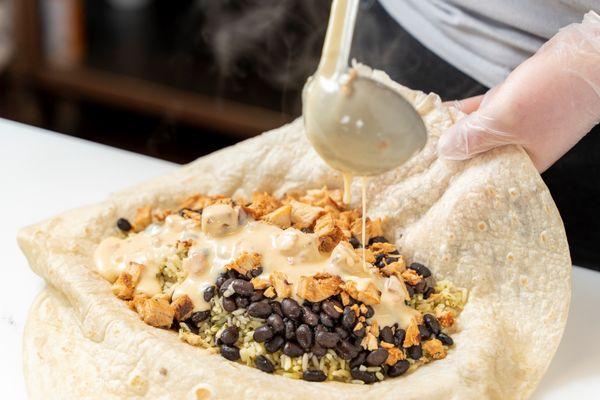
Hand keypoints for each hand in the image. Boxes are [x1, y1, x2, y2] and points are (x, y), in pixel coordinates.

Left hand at [437, 11, 599, 171]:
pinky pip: (480, 112)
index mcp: (522, 163)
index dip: (456, 176)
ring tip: (423, 134)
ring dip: (453, 130)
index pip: (482, 177)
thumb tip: (445, 151)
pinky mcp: (512, 105)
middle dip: (449, 152)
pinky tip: (443, 112)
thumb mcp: (505, 120)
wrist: (589, 56)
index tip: (429, 175)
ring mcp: (514, 125)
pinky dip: (463, 112)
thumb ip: (473, 138)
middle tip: (418, 154)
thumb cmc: (555, 94)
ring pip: (475, 132)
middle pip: (475, 154)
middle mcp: (517, 148)